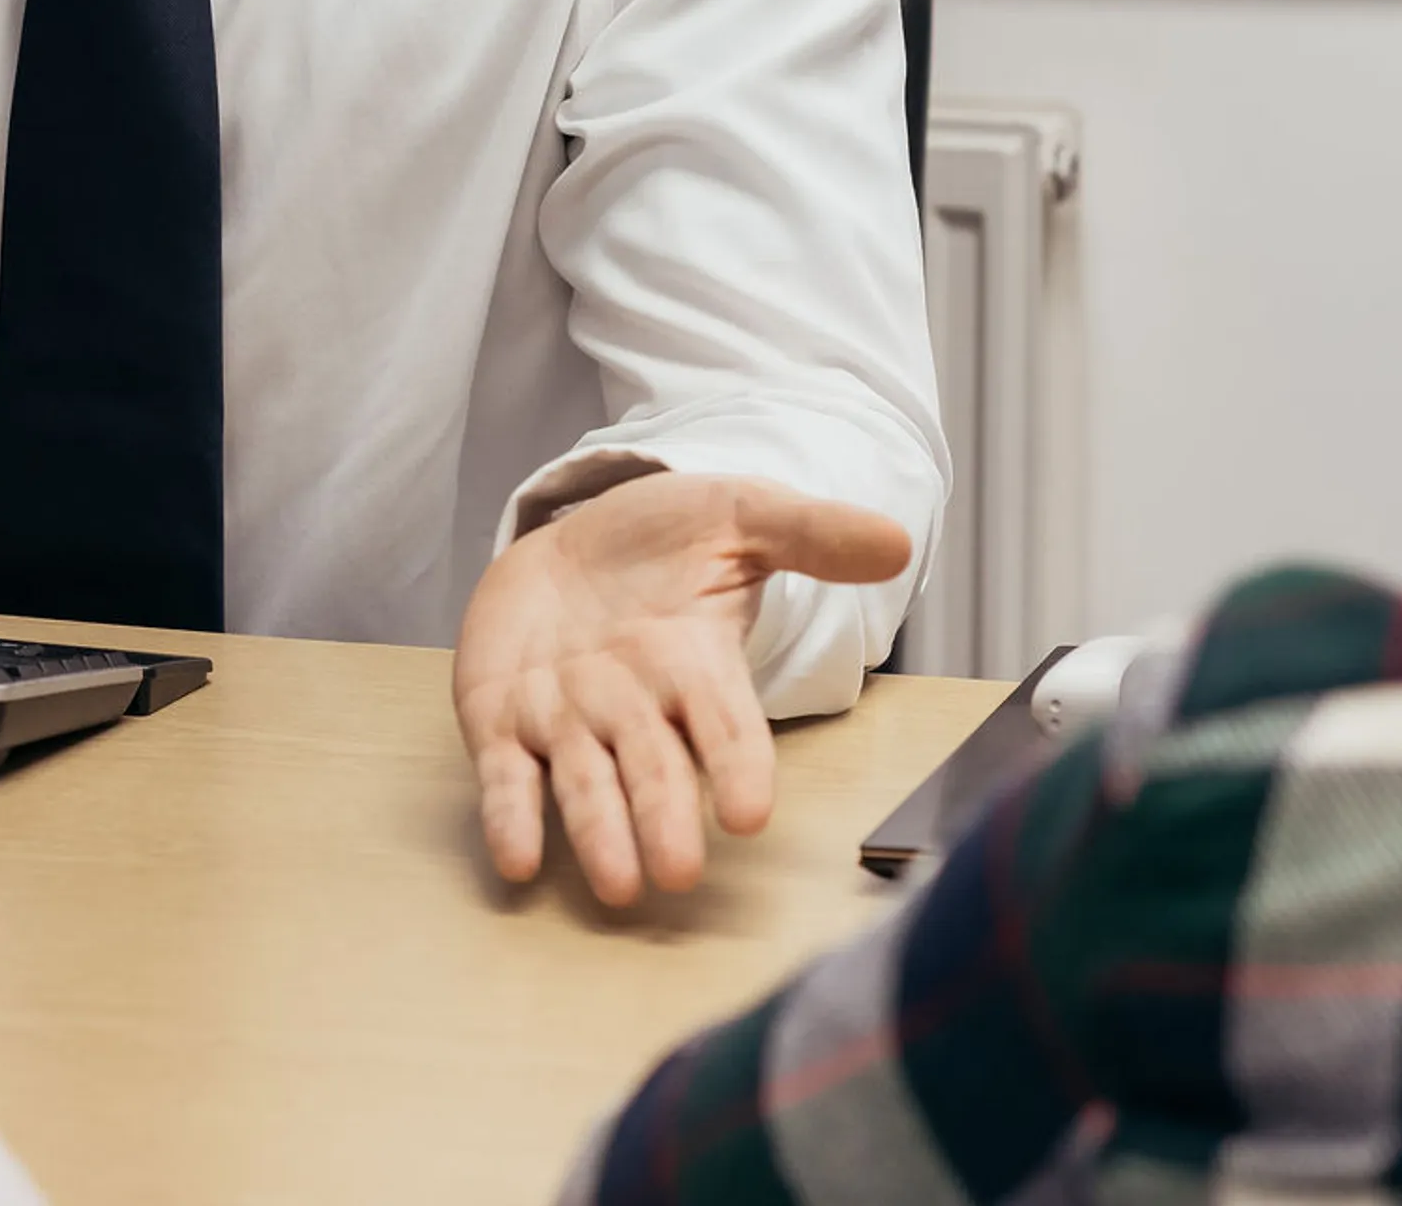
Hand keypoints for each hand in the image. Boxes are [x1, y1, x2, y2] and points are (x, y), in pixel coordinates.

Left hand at [452, 471, 912, 905]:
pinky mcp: (503, 722)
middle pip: (654, 769)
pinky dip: (508, 818)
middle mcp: (634, 707)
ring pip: (585, 786)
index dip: (738, 766)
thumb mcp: (738, 513)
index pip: (726, 725)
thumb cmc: (666, 539)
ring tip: (615, 887)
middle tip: (677, 874)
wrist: (574, 540)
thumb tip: (898, 542)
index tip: (750, 813)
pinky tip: (513, 860)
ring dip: (597, 835)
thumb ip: (809, 531)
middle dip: (664, 819)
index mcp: (694, 663)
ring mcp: (568, 720)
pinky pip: (506, 777)